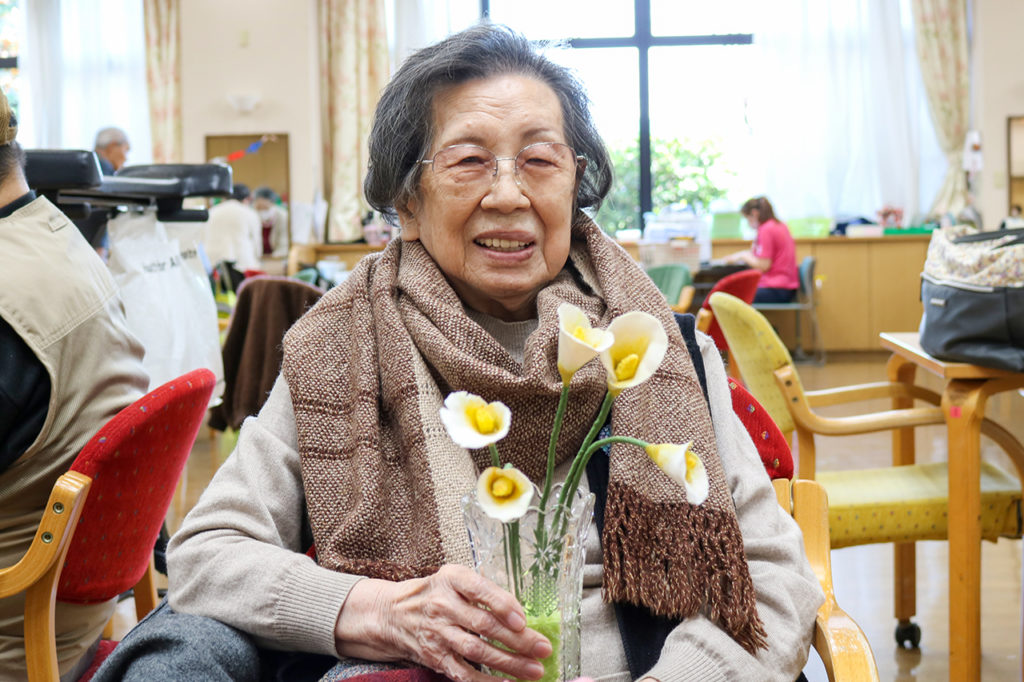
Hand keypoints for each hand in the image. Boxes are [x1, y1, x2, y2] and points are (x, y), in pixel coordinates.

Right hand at [334, 564, 552, 681]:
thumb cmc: (436, 593)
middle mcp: (443, 605)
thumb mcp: (456, 579)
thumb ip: (486, 592)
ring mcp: (438, 633)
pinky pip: (463, 673)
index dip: (503, 605)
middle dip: (518, 640)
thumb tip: (522, 614)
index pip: (480, 590)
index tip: (523, 621)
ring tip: (533, 670)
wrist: (393, 613)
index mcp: (452, 579)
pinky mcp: (435, 657)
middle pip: (484, 625)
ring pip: (477, 651)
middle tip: (543, 649)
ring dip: (509, 663)